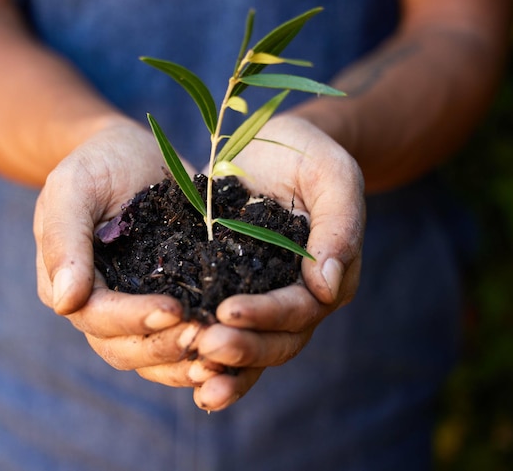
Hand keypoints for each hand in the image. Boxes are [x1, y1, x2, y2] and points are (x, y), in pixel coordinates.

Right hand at [34, 118, 198, 378]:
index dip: (134, 319)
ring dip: (185, 361)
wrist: (129, 153)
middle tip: (206, 335)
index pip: (97, 316)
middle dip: (165, 345)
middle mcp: (100, 305)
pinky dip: (199, 353)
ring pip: (152, 355)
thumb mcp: (73, 187)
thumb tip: (65, 303)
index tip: (175, 310)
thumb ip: (63, 239)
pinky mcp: (168, 299)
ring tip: (223, 355)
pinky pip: (177, 338)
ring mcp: (135, 306)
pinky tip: (231, 353)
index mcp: (69, 283)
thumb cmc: (97, 163)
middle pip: (124, 347)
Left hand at [187, 114, 364, 410]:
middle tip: (203, 346)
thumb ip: (339, 225)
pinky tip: (177, 364)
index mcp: (326, 277)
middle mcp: (295, 298)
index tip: (229, 311)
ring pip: (249, 346)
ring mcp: (260, 298)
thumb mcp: (333, 176)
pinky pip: (219, 327)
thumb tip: (327, 286)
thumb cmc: (310, 155)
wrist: (274, 144)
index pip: (300, 309)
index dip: (267, 315)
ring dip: (223, 366)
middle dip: (241, 349)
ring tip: (190, 372)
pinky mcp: (225, 288)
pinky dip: (203, 352)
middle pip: (275, 342)